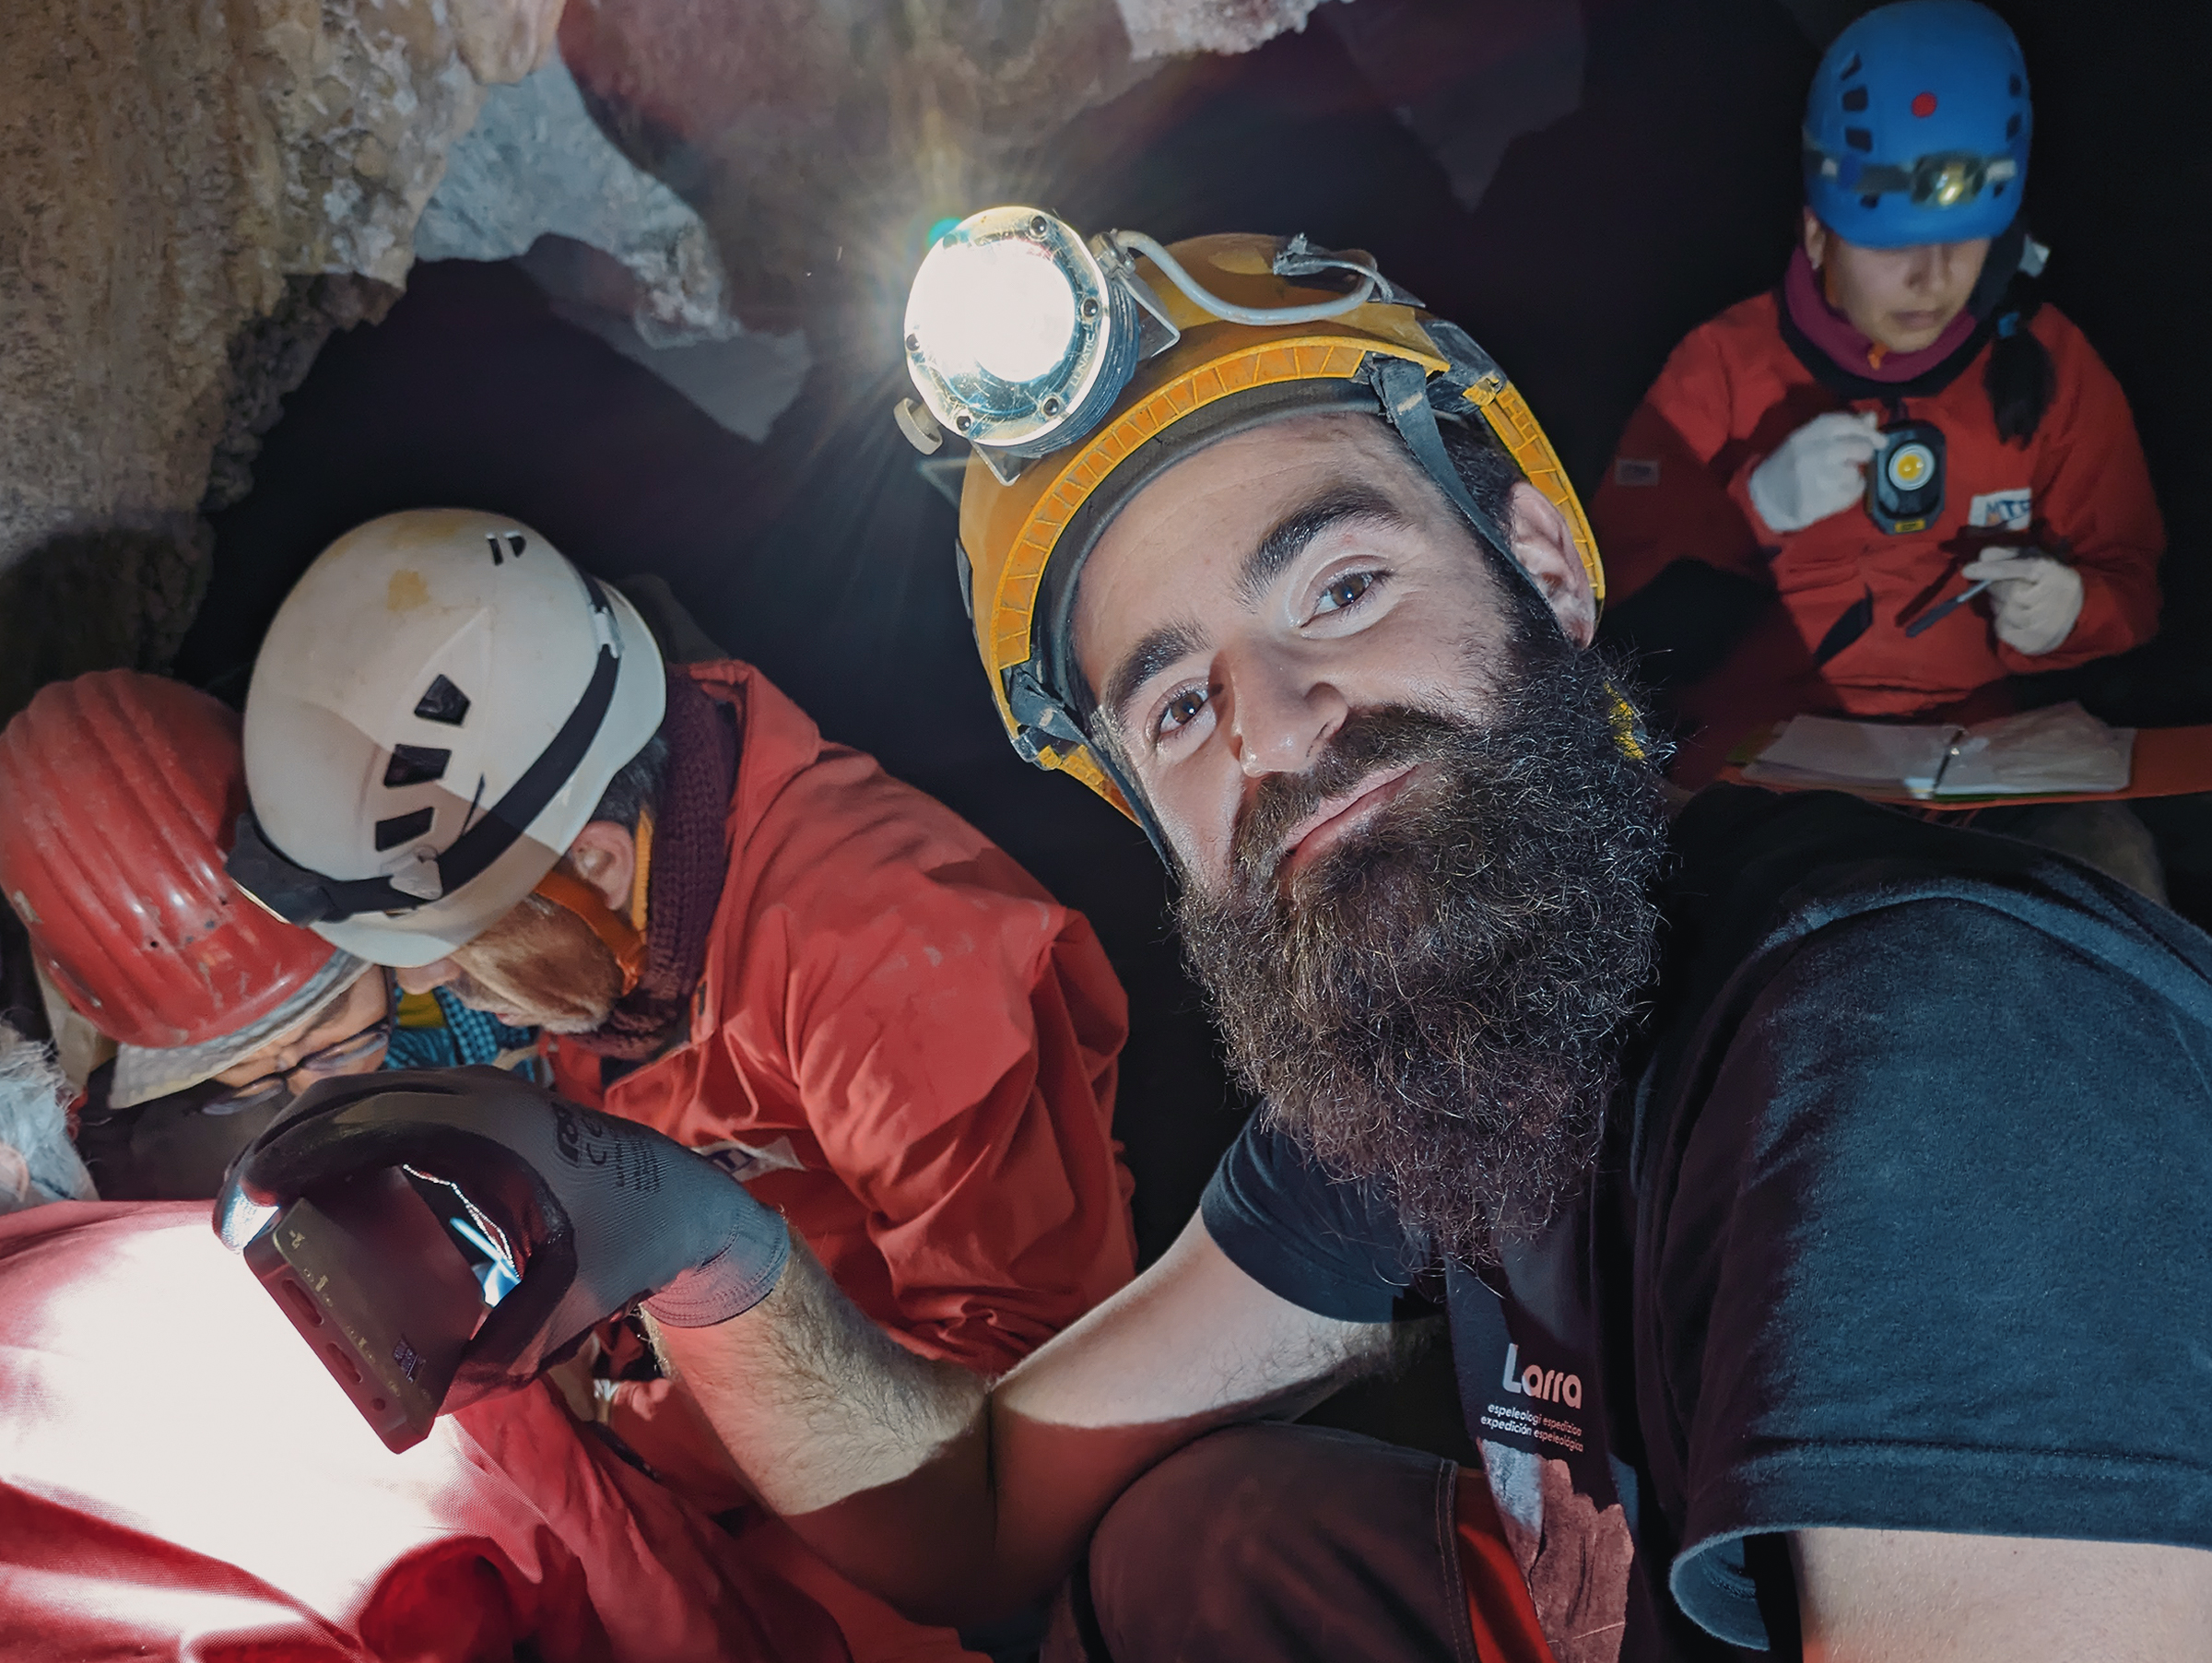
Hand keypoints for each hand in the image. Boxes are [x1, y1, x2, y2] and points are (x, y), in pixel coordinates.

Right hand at [215, 1067, 788, 1405]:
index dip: (298, 1159)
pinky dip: (343, 1133)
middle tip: (236, 1218)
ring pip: (366, 1094)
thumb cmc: (632, 1247)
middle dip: (281, 1148)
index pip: (368, 1125)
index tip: (249, 1207)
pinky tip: (316, 1186)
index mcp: (492, 1133)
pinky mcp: (479, 1105)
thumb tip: (442, 1403)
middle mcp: (479, 1096)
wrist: (686, 1200)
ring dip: (307, 1137)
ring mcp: (479, 1092)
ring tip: (260, 1204)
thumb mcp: (571, 1304)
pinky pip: (392, 1104)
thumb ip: (509, 1352)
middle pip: (349, 1099)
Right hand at [1747, 410, 1882, 533]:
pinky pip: (1852, 494)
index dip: (1866, 430)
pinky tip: (1836, 492)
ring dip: (1854, 476)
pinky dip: (1850, 493)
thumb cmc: (1791, 465)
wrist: (1765, 498)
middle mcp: (1810, 454)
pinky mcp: (1819, 502)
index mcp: (1805, 435)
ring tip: (1838, 478)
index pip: (1844, 423)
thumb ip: (1842, 428)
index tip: (1879, 439)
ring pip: (1855, 473)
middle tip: (1859, 459)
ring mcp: (1815, 480)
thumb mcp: (1809, 440)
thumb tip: (1872, 417)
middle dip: (1865, 453)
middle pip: (1858, 448)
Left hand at [1960, 549, 2083, 654]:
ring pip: (2001, 611)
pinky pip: (2001, 629)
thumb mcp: (2034, 558)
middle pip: (2005, 592)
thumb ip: (2008, 554)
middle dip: (1995, 588)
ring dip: (1998, 605)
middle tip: (2002, 586)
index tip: (1967, 570)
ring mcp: (2042, 623)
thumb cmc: (2049, 580)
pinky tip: (2015, 618)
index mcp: (2051, 572)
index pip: (2017, 569)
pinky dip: (2001, 622)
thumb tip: (1982, 555)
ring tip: (2014, 603)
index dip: (1991, 569)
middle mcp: (2048, 597)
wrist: (2078, 612)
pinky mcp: (2032, 642)